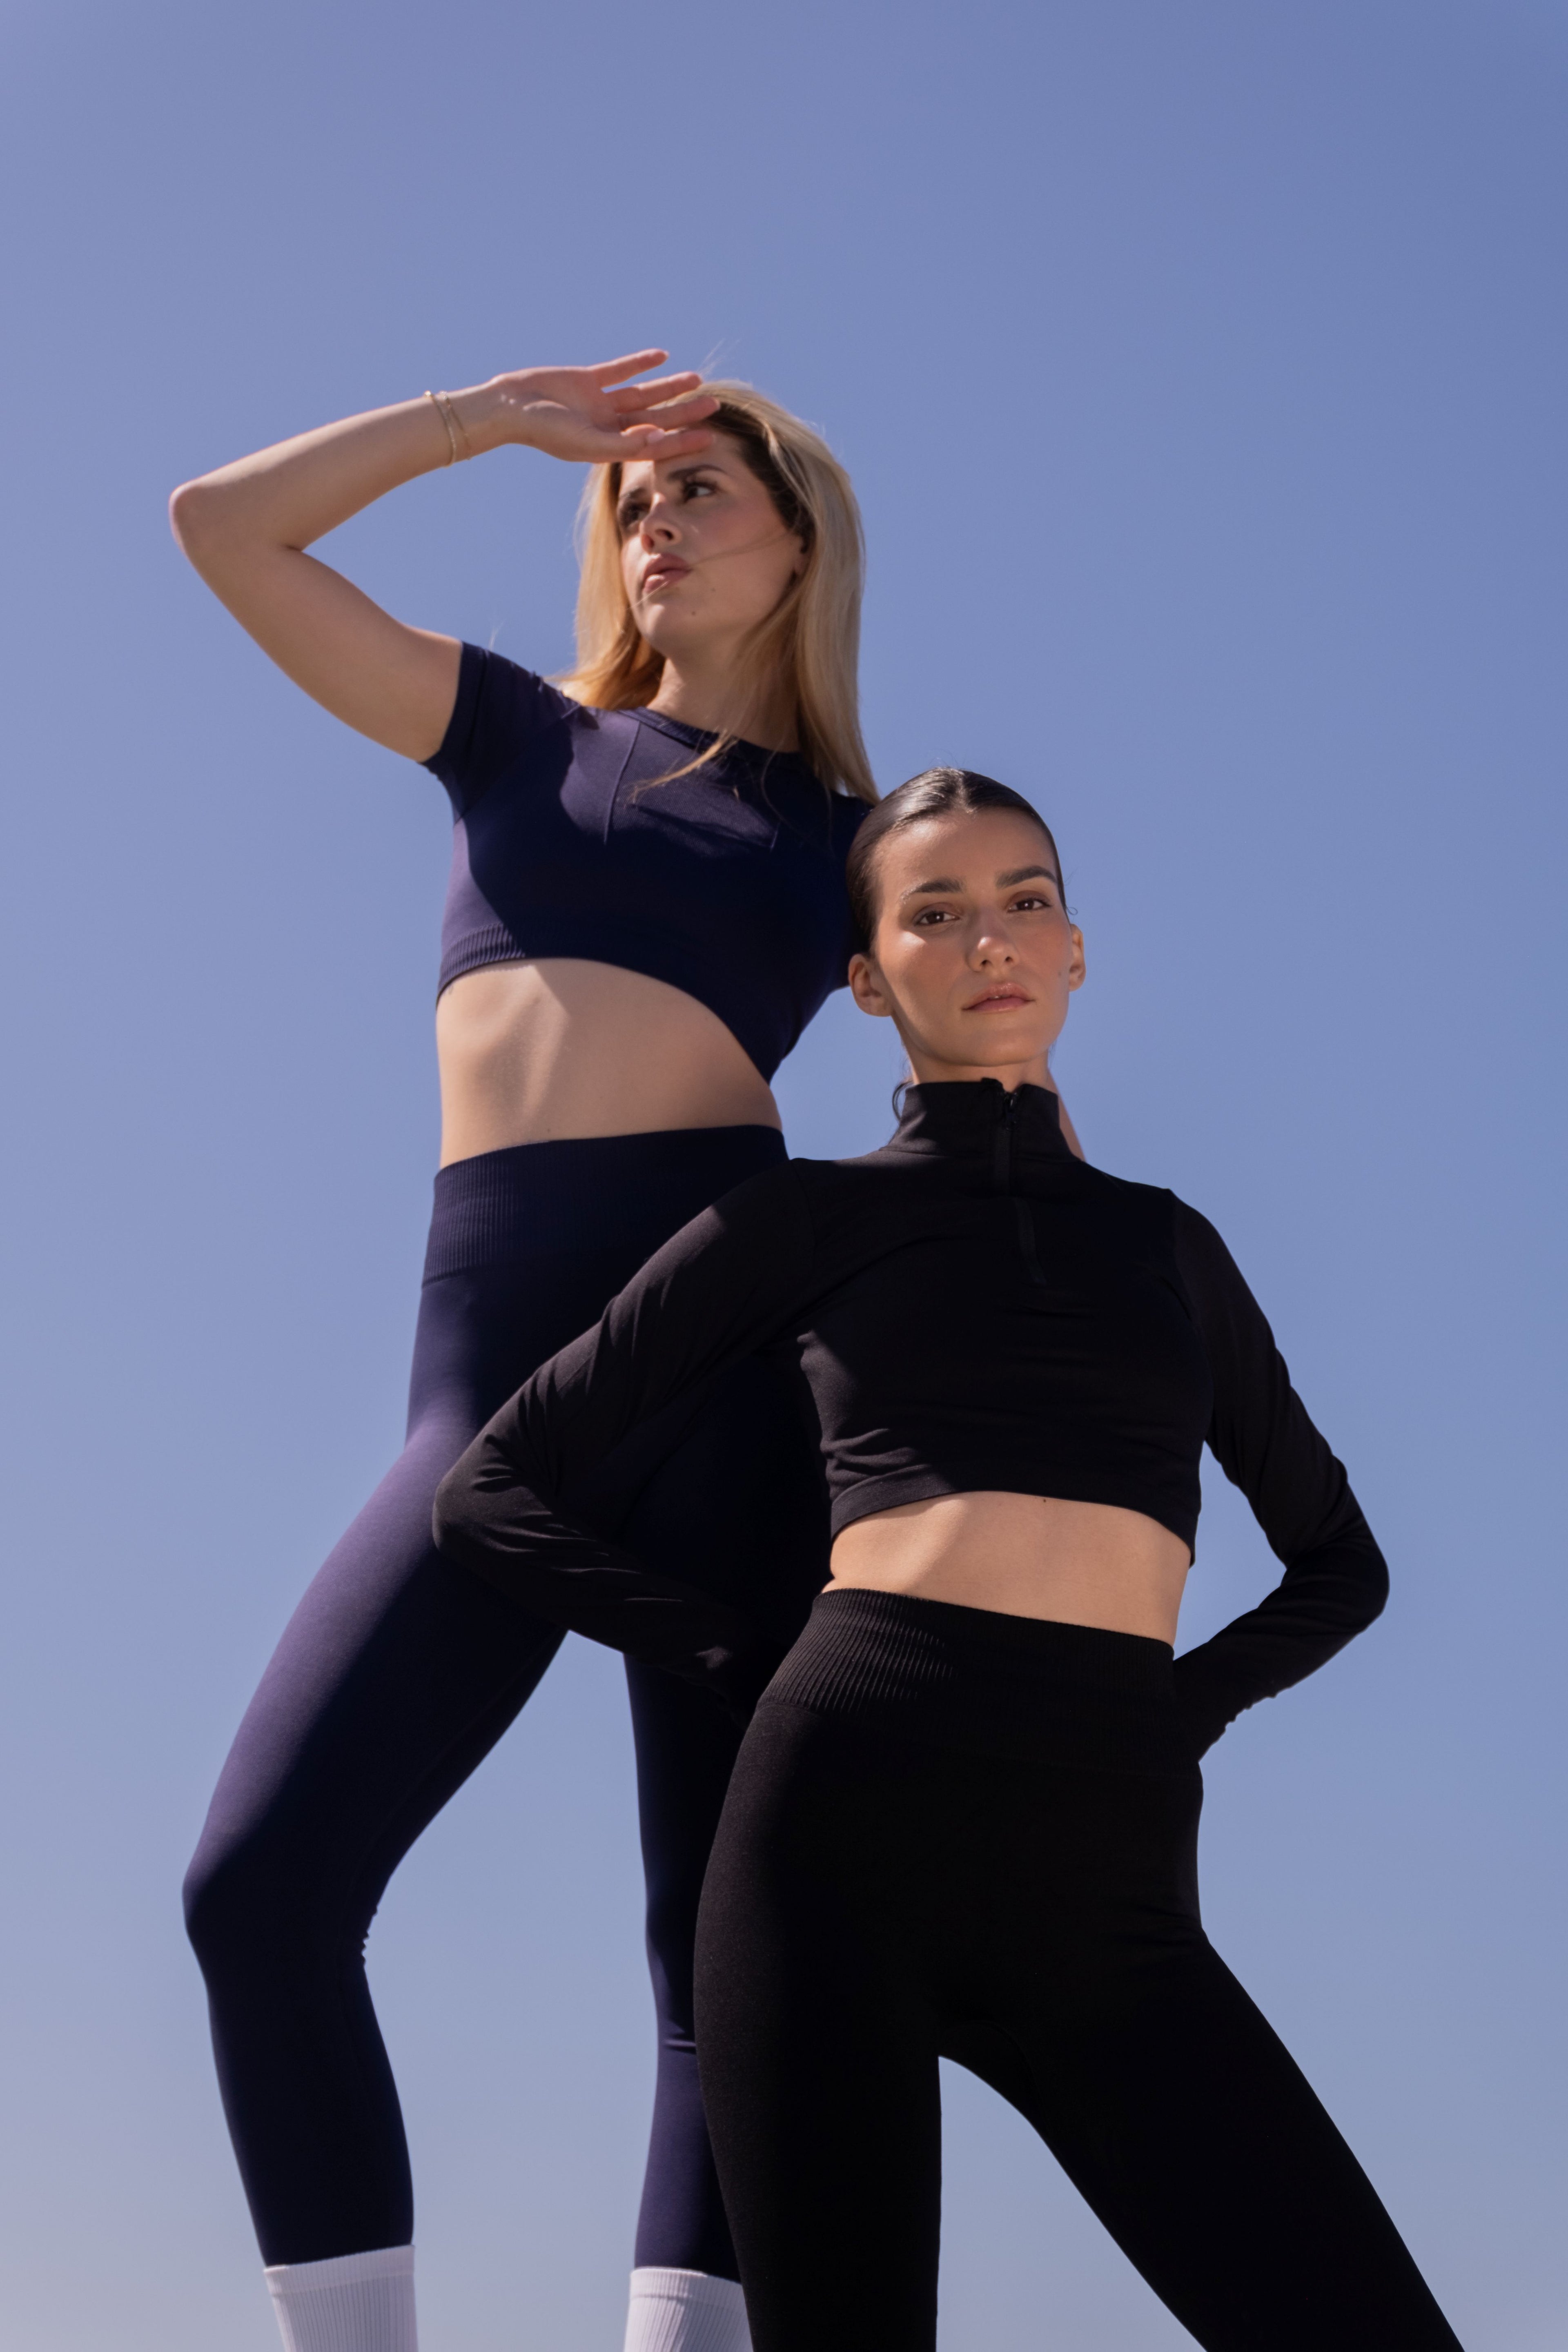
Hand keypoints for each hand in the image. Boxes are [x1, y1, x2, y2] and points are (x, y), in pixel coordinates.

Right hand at [487, 351, 718, 462]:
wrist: (511, 406)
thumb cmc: (546, 431)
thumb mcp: (588, 443)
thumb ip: (623, 444)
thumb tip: (658, 439)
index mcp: (610, 447)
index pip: (654, 445)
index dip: (682, 441)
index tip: (708, 436)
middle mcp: (608, 427)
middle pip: (655, 419)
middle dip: (683, 413)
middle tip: (713, 405)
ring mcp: (599, 403)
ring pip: (642, 394)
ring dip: (668, 387)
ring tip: (695, 379)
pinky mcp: (588, 380)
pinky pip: (620, 370)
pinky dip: (639, 363)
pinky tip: (662, 356)